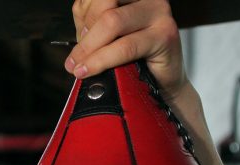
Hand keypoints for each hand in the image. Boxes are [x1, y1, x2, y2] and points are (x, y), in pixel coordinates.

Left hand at [65, 0, 187, 100]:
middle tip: (74, 60)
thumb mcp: (106, 36)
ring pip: (112, 22)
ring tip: (79, 68)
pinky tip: (89, 70)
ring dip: (89, 48)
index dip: (83, 15)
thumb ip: (91, 24)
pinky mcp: (165, 34)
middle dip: (85, 34)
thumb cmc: (134, 59)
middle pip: (104, 3)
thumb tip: (79, 31)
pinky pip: (126, 47)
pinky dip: (102, 60)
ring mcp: (158, 12)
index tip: (77, 38)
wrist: (161, 82)